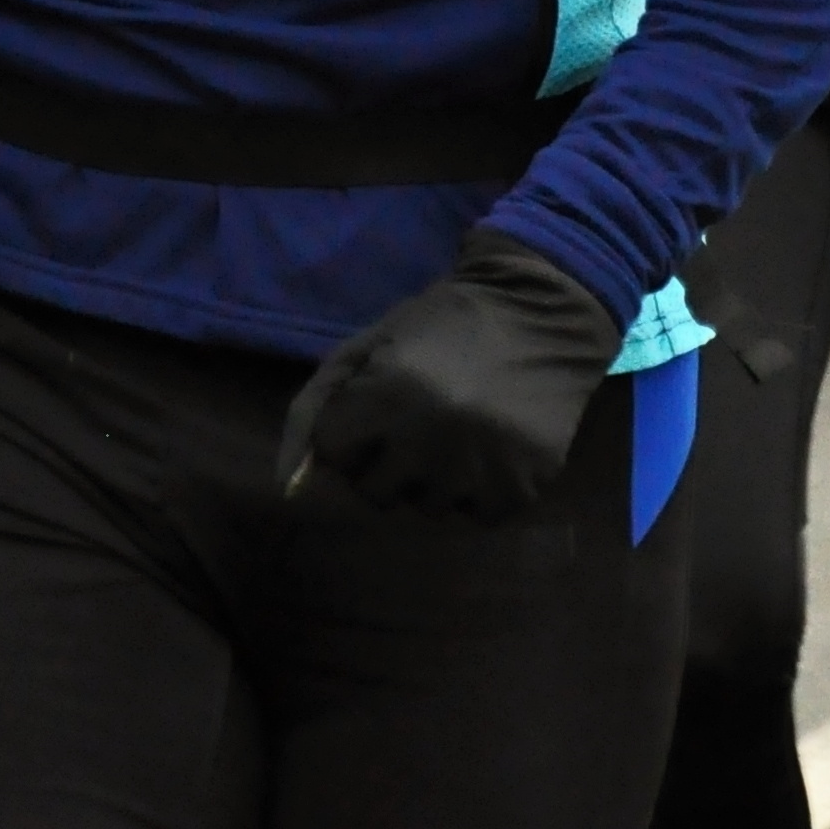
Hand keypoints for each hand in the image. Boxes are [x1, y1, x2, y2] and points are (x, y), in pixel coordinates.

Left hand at [276, 230, 622, 519]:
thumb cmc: (443, 323)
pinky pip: (476, 516)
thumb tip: (287, 486)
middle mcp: (428, 439)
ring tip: (458, 432)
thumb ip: (315, 409)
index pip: (333, 455)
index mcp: (385, 395)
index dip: (351, 431)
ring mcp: (477, 469)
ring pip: (426, 509)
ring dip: (433, 478)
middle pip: (374, 494)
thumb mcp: (368, 346)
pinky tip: (490, 447)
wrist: (542, 312)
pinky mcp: (519, 488)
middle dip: (386, 463)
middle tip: (417, 424)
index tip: (377, 406)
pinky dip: (479, 490)